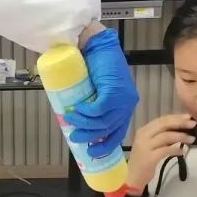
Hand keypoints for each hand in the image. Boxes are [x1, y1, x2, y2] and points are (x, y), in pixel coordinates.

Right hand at [62, 28, 138, 157]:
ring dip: (83, 123)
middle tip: (75, 137)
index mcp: (125, 106)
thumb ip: (95, 105)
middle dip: (90, 137)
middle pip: (109, 129)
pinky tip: (76, 110)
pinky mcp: (113, 91)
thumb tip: (80, 123)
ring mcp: (122, 98)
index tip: (92, 151)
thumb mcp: (97, 90)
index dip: (105, 144)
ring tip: (69, 119)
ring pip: (102, 121)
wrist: (96, 45)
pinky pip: (98, 110)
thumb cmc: (95, 65)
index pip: (118, 131)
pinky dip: (85, 113)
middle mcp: (127, 104)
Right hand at [124, 114, 196, 190]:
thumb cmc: (142, 161)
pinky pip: (166, 150)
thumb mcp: (150, 145)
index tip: (189, 117)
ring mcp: (145, 146)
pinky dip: (176, 149)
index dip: (176, 117)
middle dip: (180, 123)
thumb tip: (179, 131)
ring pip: (166, 136)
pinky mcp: (149, 157)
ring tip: (191, 139)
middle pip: (164, 124)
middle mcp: (143, 136)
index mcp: (143, 130)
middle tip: (193, 124)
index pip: (161, 120)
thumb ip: (161, 137)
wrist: (131, 177)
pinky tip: (182, 151)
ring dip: (181, 136)